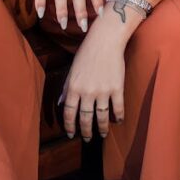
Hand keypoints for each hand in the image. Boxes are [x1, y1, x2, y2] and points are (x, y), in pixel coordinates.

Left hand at [57, 20, 125, 139]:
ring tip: (102, 134)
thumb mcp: (72, 70)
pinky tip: (118, 121)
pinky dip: (119, 116)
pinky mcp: (117, 88)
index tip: (71, 134)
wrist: (105, 41)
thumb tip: (60, 103)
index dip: (69, 126)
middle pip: (85, 118)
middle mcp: (87, 92)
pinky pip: (118, 107)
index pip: (69, 112)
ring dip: (102, 128)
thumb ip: (66, 88)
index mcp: (74, 87)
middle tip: (87, 138)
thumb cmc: (86, 53)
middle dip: (85, 131)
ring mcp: (103, 91)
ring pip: (102, 116)